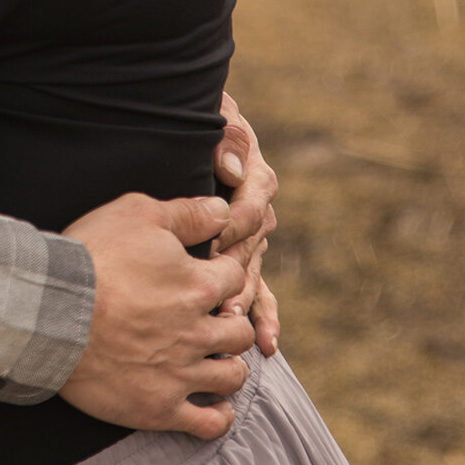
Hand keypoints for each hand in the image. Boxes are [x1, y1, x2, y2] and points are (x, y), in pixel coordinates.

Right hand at [58, 191, 254, 438]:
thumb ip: (187, 213)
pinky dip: (217, 417)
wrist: (48, 312)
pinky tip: (212, 406)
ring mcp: (181, 373)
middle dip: (230, 323)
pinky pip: (207, 424)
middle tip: (212, 322)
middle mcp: (198, 331)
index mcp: (198, 284)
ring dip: (228, 367)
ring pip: (232, 377)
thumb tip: (222, 211)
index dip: (222, 272)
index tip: (208, 275)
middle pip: (240, 332)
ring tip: (214, 362)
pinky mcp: (159, 407)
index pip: (233, 277)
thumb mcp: (137, 214)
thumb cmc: (90, 256)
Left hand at [211, 94, 279, 356]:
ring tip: (235, 325)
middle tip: (218, 301)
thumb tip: (229, 167)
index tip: (212, 242)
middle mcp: (259, 211)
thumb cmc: (201, 124)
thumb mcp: (214, 122)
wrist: (197, 130)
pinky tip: (267, 342)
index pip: (249, 206)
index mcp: (255, 178)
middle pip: (251, 246)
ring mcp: (252, 238)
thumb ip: (225, 139)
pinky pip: (260, 289)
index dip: (233, 225)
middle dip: (234, 274)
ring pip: (252, 272)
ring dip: (246, 300)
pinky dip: (264, 315)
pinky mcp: (243, 258)